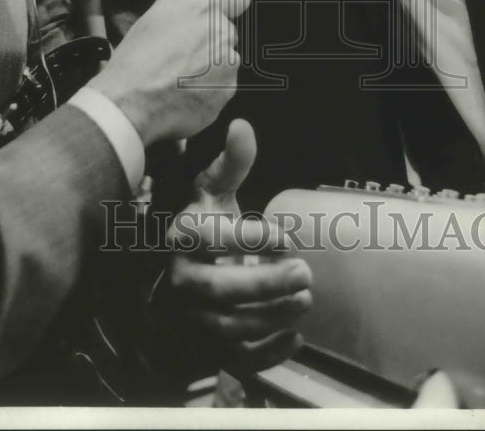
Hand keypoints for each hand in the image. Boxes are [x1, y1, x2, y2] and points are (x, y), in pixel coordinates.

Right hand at [87, 0, 249, 145]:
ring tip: (180, 74)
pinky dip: (209, 88)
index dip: (228, 4)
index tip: (214, 14)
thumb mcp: (156, 13)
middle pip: (228, 31)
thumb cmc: (140, 54)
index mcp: (208, 10)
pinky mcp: (228, 92)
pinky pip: (223, 84)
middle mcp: (225, 35)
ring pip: (226, 59)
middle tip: (182, 51)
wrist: (131, 101)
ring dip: (211, 65)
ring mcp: (229, 65)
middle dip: (211, 39)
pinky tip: (185, 91)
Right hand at [157, 120, 312, 376]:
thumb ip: (232, 162)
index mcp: (181, 237)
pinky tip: (295, 337)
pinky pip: (233, 359)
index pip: (208, 240)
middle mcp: (179, 281)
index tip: (284, 234)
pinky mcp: (205, 346)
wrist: (178, 270)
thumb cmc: (203, 225)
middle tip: (305, 271)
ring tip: (306, 298)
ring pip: (227, 327)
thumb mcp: (213, 191)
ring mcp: (190, 318)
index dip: (246, 238)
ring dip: (271, 316)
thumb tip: (243, 126)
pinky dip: (265, 354)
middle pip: (218, 291)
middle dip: (264, 284)